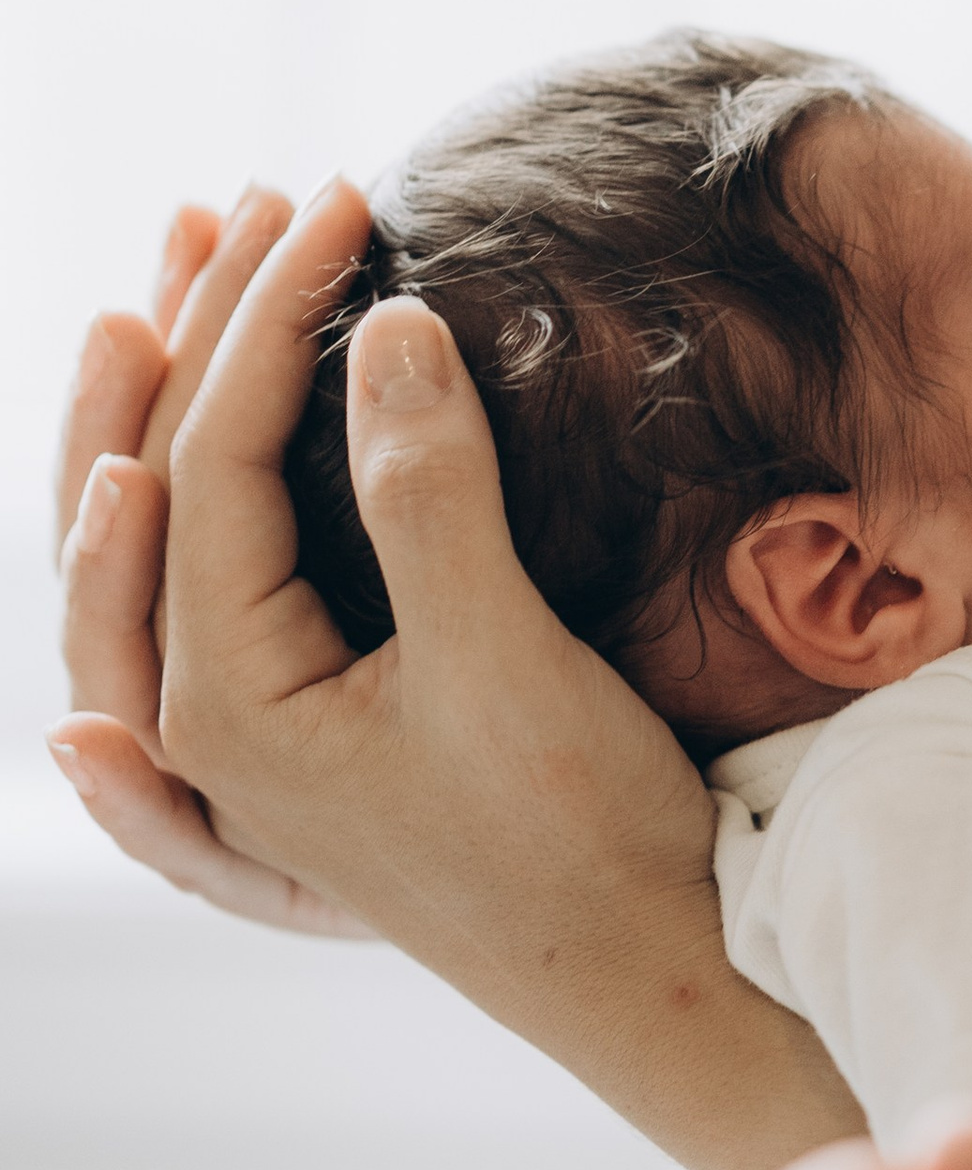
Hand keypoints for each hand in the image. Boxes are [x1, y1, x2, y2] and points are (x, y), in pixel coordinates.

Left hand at [62, 182, 858, 1169]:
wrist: (642, 973)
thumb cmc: (577, 838)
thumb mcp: (502, 661)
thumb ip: (429, 494)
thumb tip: (388, 325)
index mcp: (223, 703)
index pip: (209, 458)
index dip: (271, 313)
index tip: (342, 197)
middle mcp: (198, 721)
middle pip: (151, 486)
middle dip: (199, 328)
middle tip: (248, 199)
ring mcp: (240, 736)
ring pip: (147, 542)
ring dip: (152, 405)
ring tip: (171, 281)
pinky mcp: (300, 732)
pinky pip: (183, 601)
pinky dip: (161, 514)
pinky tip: (130, 490)